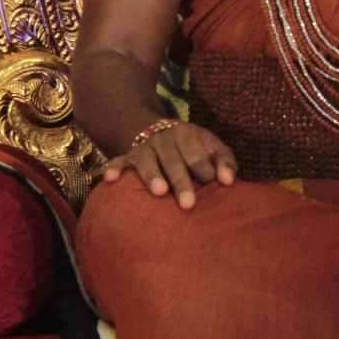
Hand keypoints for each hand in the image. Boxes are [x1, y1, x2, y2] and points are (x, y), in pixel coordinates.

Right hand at [102, 121, 236, 207]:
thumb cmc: (194, 148)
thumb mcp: (212, 148)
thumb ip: (224, 162)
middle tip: (188, 204)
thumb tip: (229, 182)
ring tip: (159, 192)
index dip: (204, 169)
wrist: (161, 133)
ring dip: (152, 176)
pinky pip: (119, 162)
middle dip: (181, 182)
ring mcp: (144, 148)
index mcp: (186, 134)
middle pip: (173, 161)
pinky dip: (114, 169)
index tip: (211, 184)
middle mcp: (163, 139)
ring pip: (147, 162)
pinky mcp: (127, 158)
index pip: (196, 154)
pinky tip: (110, 179)